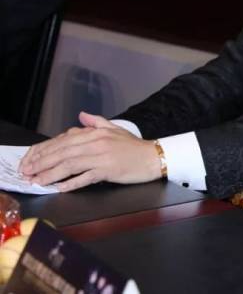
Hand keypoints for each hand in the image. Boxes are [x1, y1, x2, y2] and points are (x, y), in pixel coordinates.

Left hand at [18, 112, 162, 190]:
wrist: (153, 157)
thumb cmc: (134, 146)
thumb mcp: (115, 129)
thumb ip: (97, 122)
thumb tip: (82, 115)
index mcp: (95, 133)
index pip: (63, 140)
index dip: (44, 149)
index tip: (30, 159)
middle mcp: (96, 142)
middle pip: (63, 152)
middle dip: (41, 162)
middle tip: (26, 171)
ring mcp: (102, 156)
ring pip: (70, 164)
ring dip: (51, 173)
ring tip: (37, 181)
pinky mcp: (108, 170)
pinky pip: (85, 177)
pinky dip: (71, 183)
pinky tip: (60, 188)